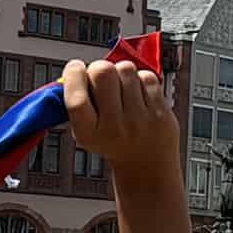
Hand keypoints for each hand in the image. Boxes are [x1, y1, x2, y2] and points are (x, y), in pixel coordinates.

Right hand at [61, 57, 174, 176]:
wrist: (147, 165)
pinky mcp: (160, 112)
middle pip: (102, 73)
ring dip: (121, 73)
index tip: (75, 68)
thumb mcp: (85, 132)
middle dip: (98, 68)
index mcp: (89, 134)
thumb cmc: (113, 143)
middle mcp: (114, 127)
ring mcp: (139, 119)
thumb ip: (76, 104)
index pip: (76, 98)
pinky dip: (141, 80)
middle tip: (101, 78)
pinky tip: (138, 95)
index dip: (73, 76)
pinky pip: (147, 77)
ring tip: (122, 89)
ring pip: (125, 69)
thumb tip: (72, 71)